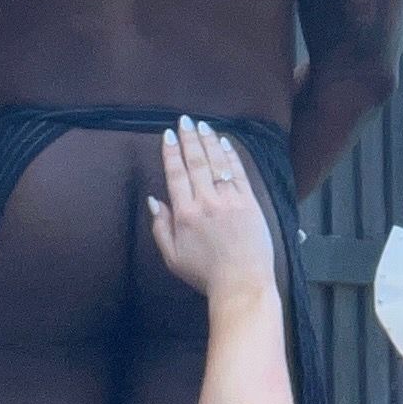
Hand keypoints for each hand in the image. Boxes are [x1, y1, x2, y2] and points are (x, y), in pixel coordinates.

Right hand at [145, 119, 279, 307]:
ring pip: (217, 163)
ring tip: (202, 125)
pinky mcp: (249, 202)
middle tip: (184, 121)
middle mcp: (206, 201)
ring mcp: (230, 200)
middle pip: (196, 162)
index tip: (168, 135)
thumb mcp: (172, 256)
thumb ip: (160, 227)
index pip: (176, 174)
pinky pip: (238, 172)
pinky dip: (231, 155)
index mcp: (185, 214)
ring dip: (208, 141)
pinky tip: (224, 143)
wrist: (242, 283)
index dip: (171, 152)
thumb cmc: (205, 274)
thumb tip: (153, 200)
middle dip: (188, 139)